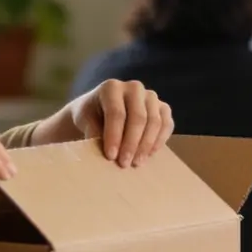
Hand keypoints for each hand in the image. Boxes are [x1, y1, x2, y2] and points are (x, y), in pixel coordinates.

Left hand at [58, 79, 173, 166]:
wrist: (102, 111)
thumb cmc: (91, 116)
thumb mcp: (84, 120)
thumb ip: (91, 130)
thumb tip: (102, 147)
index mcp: (112, 87)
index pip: (116, 113)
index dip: (114, 136)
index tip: (110, 156)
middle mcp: (134, 87)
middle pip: (138, 117)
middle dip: (131, 143)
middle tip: (124, 163)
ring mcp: (151, 96)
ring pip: (154, 121)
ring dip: (146, 145)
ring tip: (136, 163)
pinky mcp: (163, 107)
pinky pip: (167, 124)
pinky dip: (160, 141)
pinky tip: (149, 155)